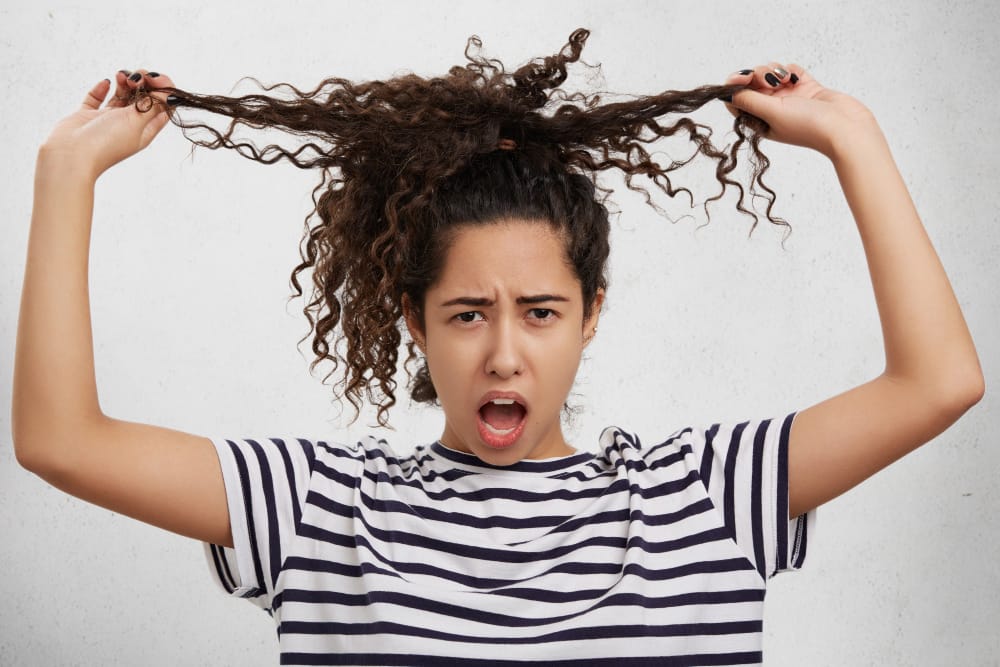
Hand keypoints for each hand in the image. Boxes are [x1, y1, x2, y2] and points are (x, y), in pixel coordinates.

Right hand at [39, 69, 174, 180]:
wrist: (71, 155)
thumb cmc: (107, 142)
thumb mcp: (136, 122)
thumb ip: (152, 106)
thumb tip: (169, 95)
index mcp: (145, 131)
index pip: (162, 108)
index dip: (163, 90)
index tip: (154, 79)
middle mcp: (128, 125)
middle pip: (142, 99)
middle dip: (143, 82)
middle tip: (136, 76)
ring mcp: (107, 121)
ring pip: (121, 96)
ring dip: (124, 83)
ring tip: (121, 75)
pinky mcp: (87, 117)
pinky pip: (96, 99)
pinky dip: (101, 89)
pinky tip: (105, 82)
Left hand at [723, 63, 879, 158]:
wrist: (845, 128)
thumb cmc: (808, 126)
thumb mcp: (771, 113)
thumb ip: (749, 101)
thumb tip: (726, 94)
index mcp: (759, 121)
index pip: (737, 101)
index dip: (735, 86)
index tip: (742, 78)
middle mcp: (772, 110)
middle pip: (752, 85)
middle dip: (756, 76)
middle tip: (768, 80)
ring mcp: (790, 99)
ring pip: (770, 74)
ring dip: (773, 71)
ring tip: (785, 79)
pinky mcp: (806, 88)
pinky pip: (790, 70)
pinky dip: (790, 69)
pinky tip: (796, 78)